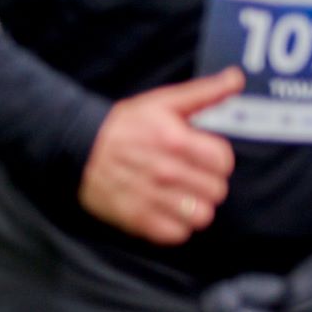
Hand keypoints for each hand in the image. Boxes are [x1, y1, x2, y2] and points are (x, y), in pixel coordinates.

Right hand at [78, 69, 240, 245]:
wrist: (76, 147)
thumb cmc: (123, 125)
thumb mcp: (162, 102)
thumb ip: (204, 92)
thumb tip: (236, 78)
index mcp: (176, 140)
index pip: (224, 162)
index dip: (216, 159)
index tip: (201, 156)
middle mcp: (166, 171)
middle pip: (216, 191)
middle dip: (206, 182)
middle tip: (189, 175)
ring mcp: (152, 198)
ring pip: (201, 216)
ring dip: (193, 206)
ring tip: (180, 195)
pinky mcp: (139, 219)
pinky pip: (178, 233)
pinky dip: (175, 225)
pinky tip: (165, 208)